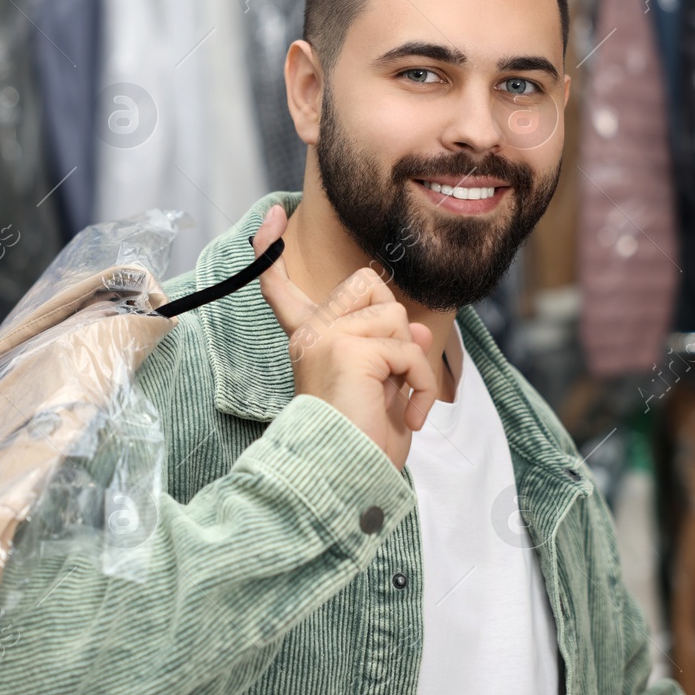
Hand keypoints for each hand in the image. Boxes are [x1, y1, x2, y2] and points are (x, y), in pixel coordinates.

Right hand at [252, 204, 437, 472]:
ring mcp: (328, 338)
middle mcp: (311, 335)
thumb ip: (390, 349)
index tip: (273, 216)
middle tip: (391, 372)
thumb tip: (414, 329)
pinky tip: (407, 412)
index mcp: (309, 343)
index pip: (283, 289)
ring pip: (396, 317)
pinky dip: (422, 383)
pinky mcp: (351, 349)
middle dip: (394, 322)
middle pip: (368, 284)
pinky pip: (409, 349)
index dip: (272, 251)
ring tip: (399, 402)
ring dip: (413, 364)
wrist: (346, 477)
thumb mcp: (381, 388)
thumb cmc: (360, 444)